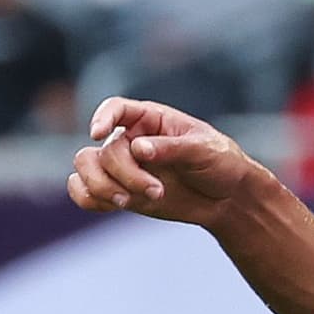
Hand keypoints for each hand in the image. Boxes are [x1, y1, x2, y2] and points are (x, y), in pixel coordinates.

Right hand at [69, 96, 267, 230]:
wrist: (229, 198)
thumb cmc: (221, 163)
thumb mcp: (204, 150)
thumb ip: (172, 148)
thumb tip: (138, 148)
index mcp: (151, 119)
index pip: (116, 108)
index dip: (103, 117)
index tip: (98, 134)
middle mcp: (130, 139)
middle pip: (105, 150)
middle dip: (126, 174)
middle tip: (157, 191)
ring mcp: (122, 166)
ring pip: (85, 168)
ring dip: (102, 187)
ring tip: (129, 201)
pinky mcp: (119, 190)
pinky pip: (84, 192)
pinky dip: (89, 199)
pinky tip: (114, 204)